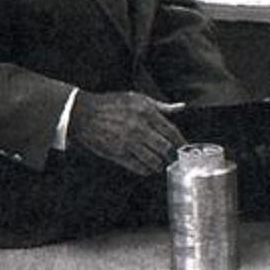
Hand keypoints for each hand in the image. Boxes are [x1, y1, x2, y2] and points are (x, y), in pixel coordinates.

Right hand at [69, 91, 186, 175]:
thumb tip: (181, 107)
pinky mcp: (118, 154)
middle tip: (175, 158)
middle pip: (165, 148)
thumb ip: (161, 106)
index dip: (181, 142)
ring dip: (161, 164)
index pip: (171, 131)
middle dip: (173, 155)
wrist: (84, 114)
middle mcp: (139, 129)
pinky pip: (138, 167)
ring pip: (154, 160)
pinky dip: (147, 170)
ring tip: (163, 163)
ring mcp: (128, 143)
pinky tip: (149, 168)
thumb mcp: (138, 99)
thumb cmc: (112, 104)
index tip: (185, 147)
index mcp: (146, 113)